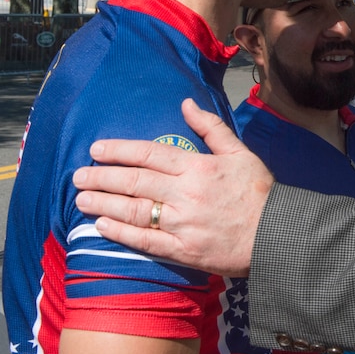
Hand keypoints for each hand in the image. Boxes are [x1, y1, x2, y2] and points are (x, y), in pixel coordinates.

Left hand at [73, 99, 272, 276]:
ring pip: (133, 210)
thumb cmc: (260, 192)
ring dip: (103, 204)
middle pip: (133, 182)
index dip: (118, 151)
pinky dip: (120, 233)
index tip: (96, 150)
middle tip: (78, 176)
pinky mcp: (182, 250)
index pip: (148, 153)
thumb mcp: (240, 152)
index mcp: (197, 167)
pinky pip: (145, 241)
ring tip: (81, 199)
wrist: (277, 235)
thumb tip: (186, 103)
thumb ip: (211, 127)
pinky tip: (101, 226)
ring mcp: (181, 224)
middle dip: (101, 178)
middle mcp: (184, 194)